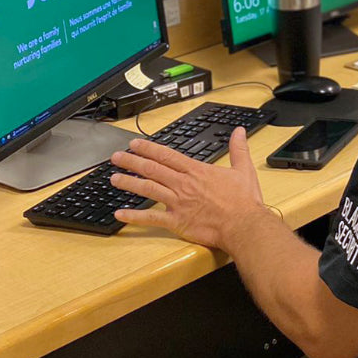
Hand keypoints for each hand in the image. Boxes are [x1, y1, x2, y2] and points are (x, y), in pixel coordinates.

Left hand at [109, 127, 267, 249]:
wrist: (244, 225)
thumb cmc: (243, 201)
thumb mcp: (243, 170)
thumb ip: (238, 149)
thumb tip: (238, 131)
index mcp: (196, 171)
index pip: (167, 155)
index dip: (148, 148)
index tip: (134, 144)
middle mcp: (183, 184)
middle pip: (152, 169)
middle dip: (131, 161)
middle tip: (116, 157)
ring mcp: (178, 203)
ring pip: (147, 189)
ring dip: (129, 183)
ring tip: (113, 179)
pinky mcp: (177, 221)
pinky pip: (151, 218)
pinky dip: (134, 216)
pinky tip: (121, 213)